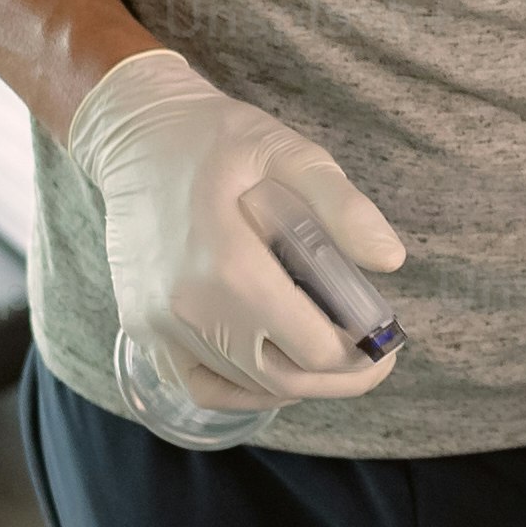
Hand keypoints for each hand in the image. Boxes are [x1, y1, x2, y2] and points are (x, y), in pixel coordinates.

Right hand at [65, 49, 406, 440]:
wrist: (134, 137)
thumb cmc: (218, 140)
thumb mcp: (289, 152)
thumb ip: (342, 207)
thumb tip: (391, 261)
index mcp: (229, 265)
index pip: (312, 347)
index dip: (359, 353)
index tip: (383, 337)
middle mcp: (189, 308)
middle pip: (282, 378)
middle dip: (337, 377)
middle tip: (370, 359)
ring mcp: (159, 325)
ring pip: (245, 385)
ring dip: (294, 379)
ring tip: (328, 355)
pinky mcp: (142, 329)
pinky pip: (200, 385)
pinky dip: (243, 389)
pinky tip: (274, 369)